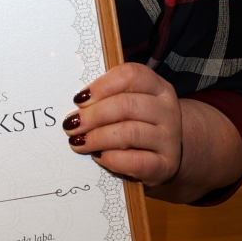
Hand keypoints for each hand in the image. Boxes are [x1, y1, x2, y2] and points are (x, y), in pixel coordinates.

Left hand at [62, 63, 241, 203]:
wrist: (166, 156)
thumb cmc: (138, 125)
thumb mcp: (130, 106)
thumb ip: (108, 99)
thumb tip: (77, 104)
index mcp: (158, 87)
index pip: (131, 75)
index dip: (102, 85)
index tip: (79, 99)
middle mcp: (168, 110)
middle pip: (127, 105)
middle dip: (93, 115)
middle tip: (71, 125)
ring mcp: (170, 139)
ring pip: (129, 133)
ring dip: (97, 138)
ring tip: (78, 142)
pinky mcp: (166, 165)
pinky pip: (136, 161)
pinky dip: (112, 159)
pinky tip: (98, 157)